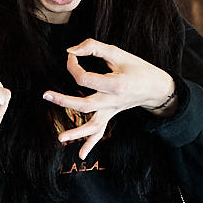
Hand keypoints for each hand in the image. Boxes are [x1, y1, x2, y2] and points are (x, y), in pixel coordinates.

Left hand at [42, 38, 175, 159]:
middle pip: (85, 104)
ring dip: (77, 133)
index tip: (70, 57)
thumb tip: (70, 50)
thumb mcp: (118, 53)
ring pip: (93, 125)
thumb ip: (93, 47)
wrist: (156, 87)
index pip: (85, 78)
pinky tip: (81, 155)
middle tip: (46, 94)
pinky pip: (100, 132)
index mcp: (115, 84)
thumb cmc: (137, 68)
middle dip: (64, 100)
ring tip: (60, 139)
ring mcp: (111, 111)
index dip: (73, 66)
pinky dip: (90, 144)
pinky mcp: (111, 116)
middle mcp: (112, 101)